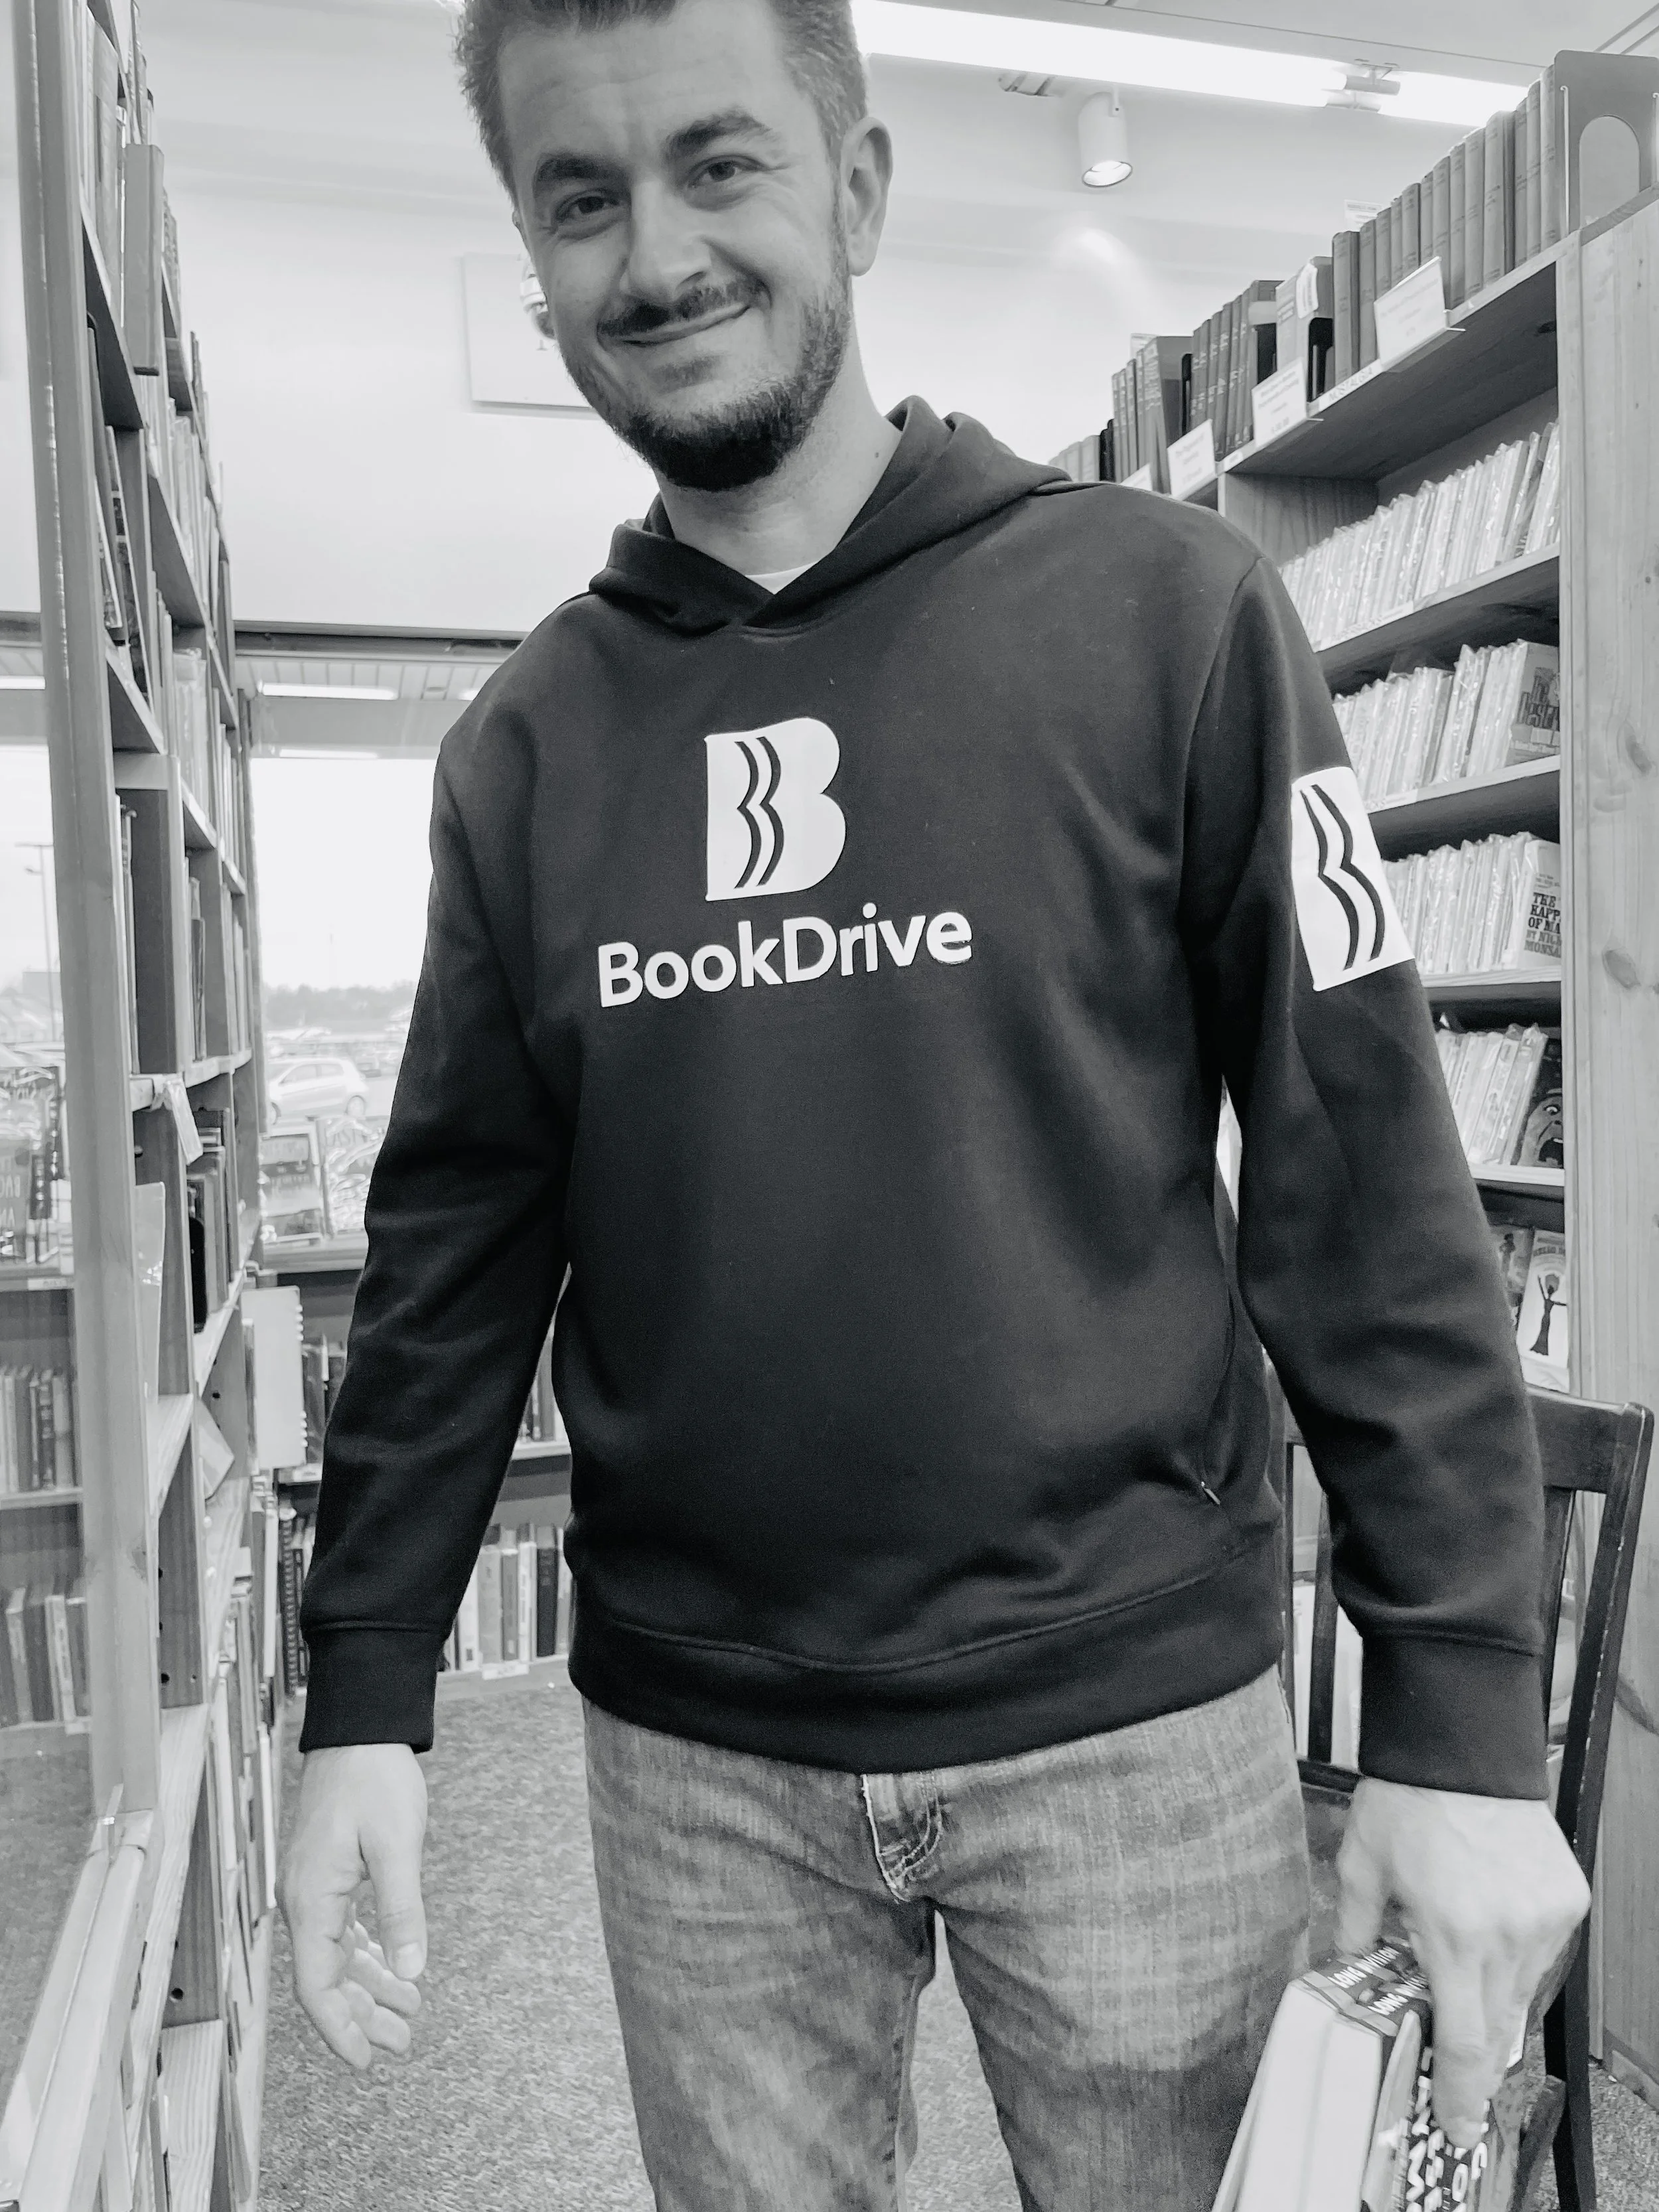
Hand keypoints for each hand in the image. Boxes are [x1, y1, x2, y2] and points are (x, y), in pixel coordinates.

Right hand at [280, 1742, 428, 2068]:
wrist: (359, 1727)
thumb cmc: (374, 1776)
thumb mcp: (398, 1844)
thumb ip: (403, 1909)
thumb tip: (410, 1971)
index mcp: (312, 1899)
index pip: (317, 1985)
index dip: (341, 2029)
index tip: (367, 2059)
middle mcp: (304, 1899)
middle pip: (327, 1978)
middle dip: (363, 2016)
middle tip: (402, 2042)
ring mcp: (313, 1886)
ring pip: (336, 1955)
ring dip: (369, 1987)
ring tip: (407, 2013)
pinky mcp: (328, 1872)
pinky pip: (342, 1929)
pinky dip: (367, 1953)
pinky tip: (391, 1967)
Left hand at [1337, 1777, 1588, 2145]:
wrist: (1463, 1746)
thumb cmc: (1408, 1800)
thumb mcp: (1361, 1867)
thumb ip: (1355, 1932)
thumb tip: (1350, 1974)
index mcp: (1453, 1935)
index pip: (1466, 2042)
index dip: (1461, 2094)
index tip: (1457, 2126)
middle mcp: (1507, 1936)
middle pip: (1499, 2029)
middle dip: (1476, 2055)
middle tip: (1452, 2069)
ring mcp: (1543, 1920)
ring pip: (1522, 1992)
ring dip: (1492, 1998)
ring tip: (1459, 1970)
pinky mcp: (1565, 1901)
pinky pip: (1541, 1953)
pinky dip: (1514, 1957)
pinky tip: (1486, 1928)